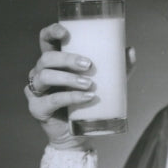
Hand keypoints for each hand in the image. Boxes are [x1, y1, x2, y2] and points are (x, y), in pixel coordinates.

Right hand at [25, 23, 135, 149]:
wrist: (78, 135)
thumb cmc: (88, 104)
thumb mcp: (105, 84)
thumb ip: (117, 69)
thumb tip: (130, 51)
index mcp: (54, 62)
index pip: (46, 40)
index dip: (51, 32)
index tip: (65, 33)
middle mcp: (41, 72)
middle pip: (46, 58)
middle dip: (66, 58)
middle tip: (88, 65)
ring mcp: (36, 90)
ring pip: (45, 76)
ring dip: (68, 78)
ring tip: (89, 84)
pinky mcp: (37, 108)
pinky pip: (51, 99)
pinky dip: (70, 97)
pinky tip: (86, 97)